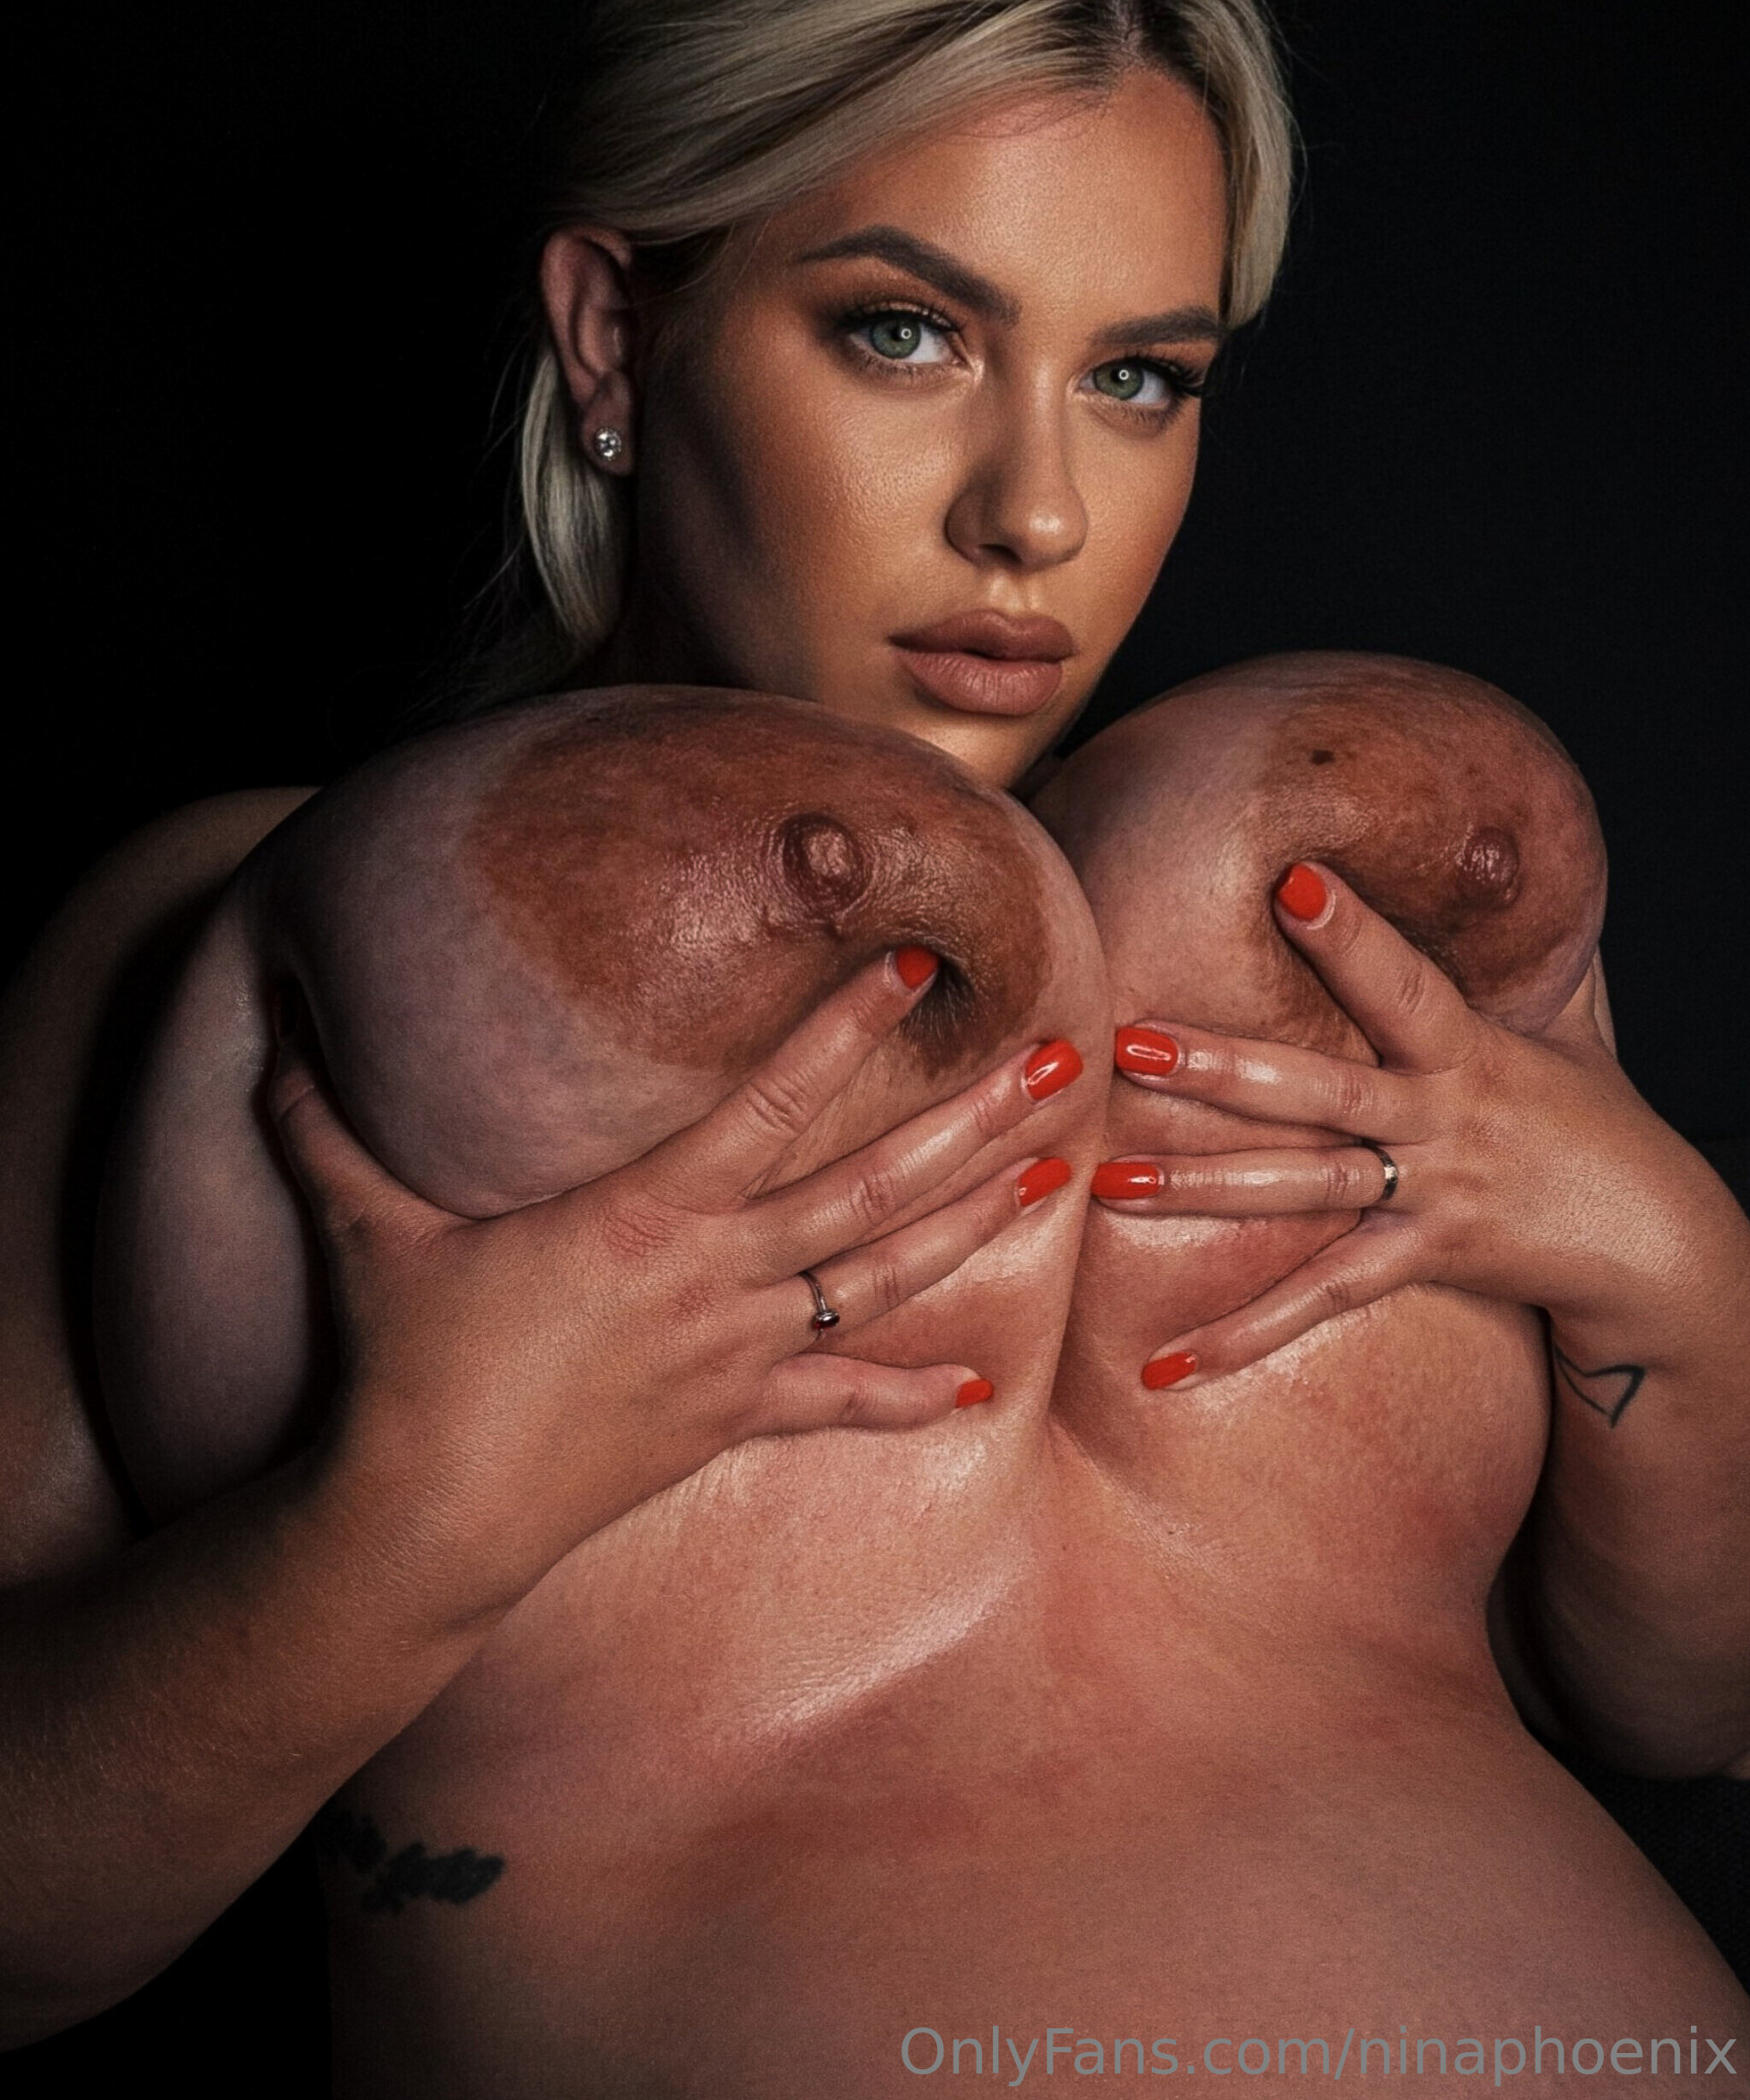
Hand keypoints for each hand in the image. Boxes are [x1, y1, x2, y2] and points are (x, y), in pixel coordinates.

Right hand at [270, 950, 1082, 1614]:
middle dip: (974, 1119)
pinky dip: (908, 1397)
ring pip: (883, 1281)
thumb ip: (326, 1126)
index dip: (846, 1028)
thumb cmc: (403, 1365)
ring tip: (1059, 1171)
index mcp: (646, 1213)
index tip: (916, 965)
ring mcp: (737, 1355)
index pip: (772, 1100)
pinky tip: (980, 1389)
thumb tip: (269, 1029)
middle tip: (1067, 1061)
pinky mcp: (731, 1422)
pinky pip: (838, 1408)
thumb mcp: (366, 1231)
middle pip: (871, 1186)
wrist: (424, 1521)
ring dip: (975, 1223)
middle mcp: (716, 1277)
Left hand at [1092, 863, 1739, 1389]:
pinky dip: (1244, 1334)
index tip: (1292, 882)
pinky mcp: (1420, 1261)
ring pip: (1302, 1189)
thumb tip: (1511, 847)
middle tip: (1133, 1041)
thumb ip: (1523, 949)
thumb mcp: (1566, 1024)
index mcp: (1467, 1047)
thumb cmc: (1592, 1117)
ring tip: (1111, 1179)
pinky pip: (1321, 1299)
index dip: (1353, 936)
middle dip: (1224, 1066)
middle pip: (1320, 1089)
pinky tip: (1164, 1360)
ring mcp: (1426, 1195)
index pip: (1402, 982)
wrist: (1652, 1241)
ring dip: (1201, 1187)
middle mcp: (1440, 1119)